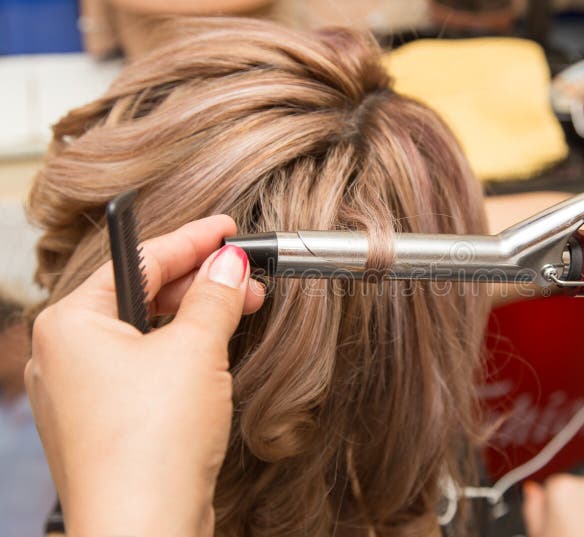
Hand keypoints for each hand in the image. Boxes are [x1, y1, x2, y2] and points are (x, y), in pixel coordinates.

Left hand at [25, 215, 264, 536]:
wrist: (145, 530)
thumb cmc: (152, 443)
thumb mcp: (195, 350)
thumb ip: (215, 296)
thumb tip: (230, 263)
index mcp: (70, 323)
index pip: (140, 260)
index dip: (193, 239)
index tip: (228, 229)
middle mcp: (66, 354)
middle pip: (141, 295)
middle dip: (201, 282)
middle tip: (248, 274)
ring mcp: (84, 392)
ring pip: (146, 333)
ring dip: (197, 318)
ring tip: (244, 308)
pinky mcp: (106, 423)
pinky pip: (145, 368)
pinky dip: (181, 353)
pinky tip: (214, 348)